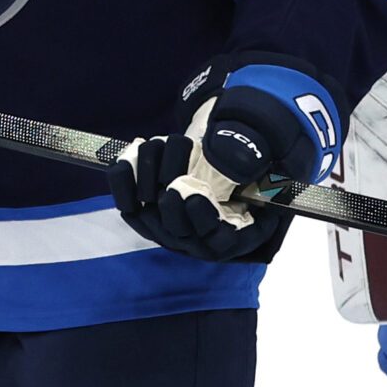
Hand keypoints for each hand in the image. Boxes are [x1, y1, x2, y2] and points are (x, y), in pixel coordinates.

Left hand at [109, 63, 341, 261]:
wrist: (225, 161)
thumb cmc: (250, 167)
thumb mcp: (262, 165)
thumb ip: (250, 163)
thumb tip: (232, 157)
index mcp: (237, 235)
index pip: (218, 240)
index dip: (203, 220)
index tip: (194, 196)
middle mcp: (201, 239)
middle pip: (179, 231)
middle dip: (172, 203)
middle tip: (170, 180)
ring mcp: (171, 230)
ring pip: (151, 217)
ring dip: (149, 181)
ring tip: (155, 146)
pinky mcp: (148, 216)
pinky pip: (129, 205)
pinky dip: (124, 183)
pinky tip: (124, 161)